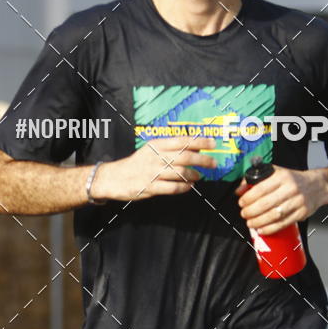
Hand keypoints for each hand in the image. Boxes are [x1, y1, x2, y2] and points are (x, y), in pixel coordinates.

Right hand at [90, 136, 216, 200]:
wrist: (114, 177)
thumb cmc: (137, 163)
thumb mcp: (151, 150)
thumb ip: (171, 148)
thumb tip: (195, 147)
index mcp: (156, 145)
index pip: (182, 140)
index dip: (200, 142)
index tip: (213, 144)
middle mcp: (156, 157)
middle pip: (185, 157)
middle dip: (203, 160)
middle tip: (213, 163)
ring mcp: (153, 173)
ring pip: (181, 173)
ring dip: (194, 175)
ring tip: (199, 176)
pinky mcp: (150, 187)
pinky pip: (173, 188)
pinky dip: (184, 187)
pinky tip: (189, 186)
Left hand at [235, 165, 327, 234]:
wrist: (318, 186)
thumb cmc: (293, 180)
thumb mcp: (275, 173)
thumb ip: (255, 179)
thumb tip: (239, 191)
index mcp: (282, 176)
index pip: (261, 188)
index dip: (248, 198)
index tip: (241, 203)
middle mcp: (291, 188)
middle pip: (266, 203)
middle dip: (251, 211)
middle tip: (244, 214)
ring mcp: (297, 201)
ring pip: (274, 215)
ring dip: (259, 222)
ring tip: (250, 223)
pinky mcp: (302, 213)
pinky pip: (284, 223)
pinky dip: (271, 229)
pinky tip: (262, 230)